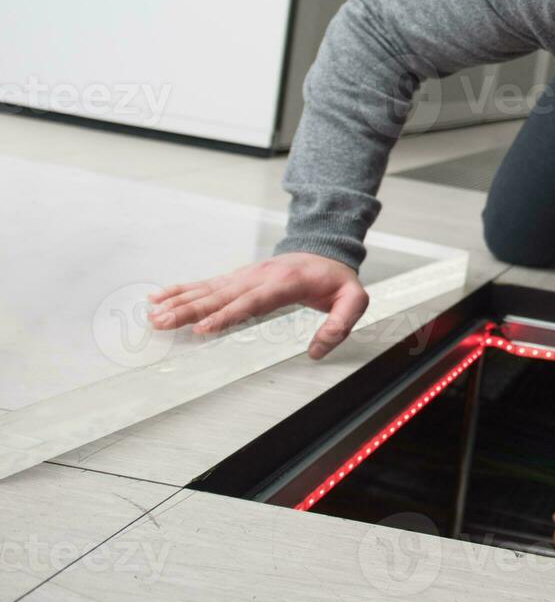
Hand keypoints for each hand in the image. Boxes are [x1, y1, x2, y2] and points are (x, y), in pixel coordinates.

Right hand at [146, 252, 367, 359]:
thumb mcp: (353, 300)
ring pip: (209, 289)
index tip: (203, 328)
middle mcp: (260, 276)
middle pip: (222, 295)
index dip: (227, 314)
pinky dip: (182, 290)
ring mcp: (247, 275)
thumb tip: (317, 350)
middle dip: (191, 310)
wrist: (327, 251)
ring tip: (154, 314)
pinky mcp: (238, 277)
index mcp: (287, 282)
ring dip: (180, 301)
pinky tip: (160, 297)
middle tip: (164, 322)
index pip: (253, 301)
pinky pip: (207, 284)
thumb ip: (340, 324)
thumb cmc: (337, 280)